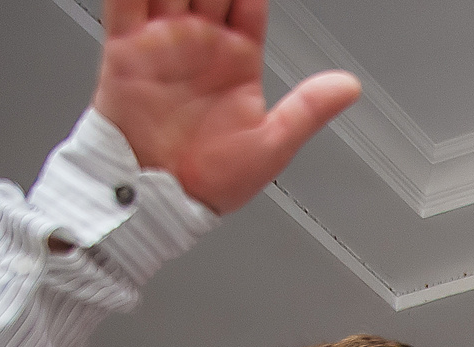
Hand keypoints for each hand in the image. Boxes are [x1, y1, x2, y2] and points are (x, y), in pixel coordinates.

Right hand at [92, 0, 362, 215]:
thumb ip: (309, 109)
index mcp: (237, 59)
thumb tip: (349, 87)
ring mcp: (163, 41)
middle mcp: (200, 43)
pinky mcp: (126, 48)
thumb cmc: (209, 181)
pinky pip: (124, 3)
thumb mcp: (271, 145)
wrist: (157, 199)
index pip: (248, 2)